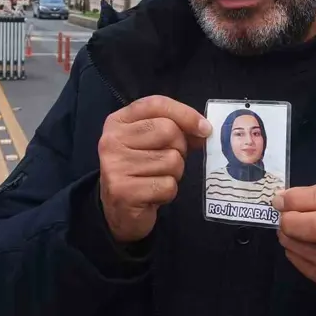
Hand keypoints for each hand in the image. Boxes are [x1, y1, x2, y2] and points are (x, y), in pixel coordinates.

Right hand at [99, 95, 211, 243]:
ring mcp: (115, 166)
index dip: (185, 114)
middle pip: (168, 130)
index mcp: (118, 122)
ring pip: (171, 160)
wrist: (118, 211)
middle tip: (169, 162)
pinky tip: (154, 194)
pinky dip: (168, 192)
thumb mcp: (152, 143)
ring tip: (157, 179)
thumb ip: (175, 129)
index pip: (156, 104)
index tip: (204, 128)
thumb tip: (204, 129)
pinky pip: (167, 185)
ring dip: (174, 173)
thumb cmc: (140, 171)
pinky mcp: (124, 191)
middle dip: (179, 149)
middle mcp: (111, 140)